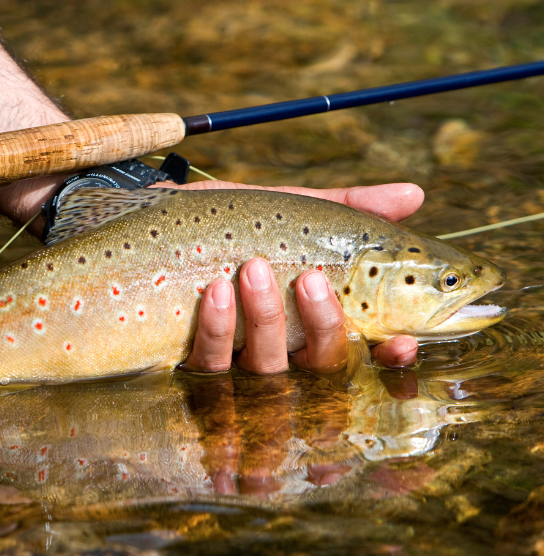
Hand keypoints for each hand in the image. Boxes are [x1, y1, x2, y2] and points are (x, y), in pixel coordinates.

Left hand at [174, 182, 422, 373]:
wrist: (150, 219)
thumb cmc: (226, 221)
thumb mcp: (287, 211)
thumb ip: (348, 210)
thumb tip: (417, 195)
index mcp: (310, 320)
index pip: (361, 352)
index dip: (388, 358)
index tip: (403, 340)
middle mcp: (280, 349)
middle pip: (319, 367)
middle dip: (324, 327)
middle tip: (311, 278)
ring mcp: (234, 361)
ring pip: (267, 370)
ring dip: (267, 320)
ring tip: (253, 269)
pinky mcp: (190, 362)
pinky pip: (210, 364)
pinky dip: (218, 329)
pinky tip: (216, 292)